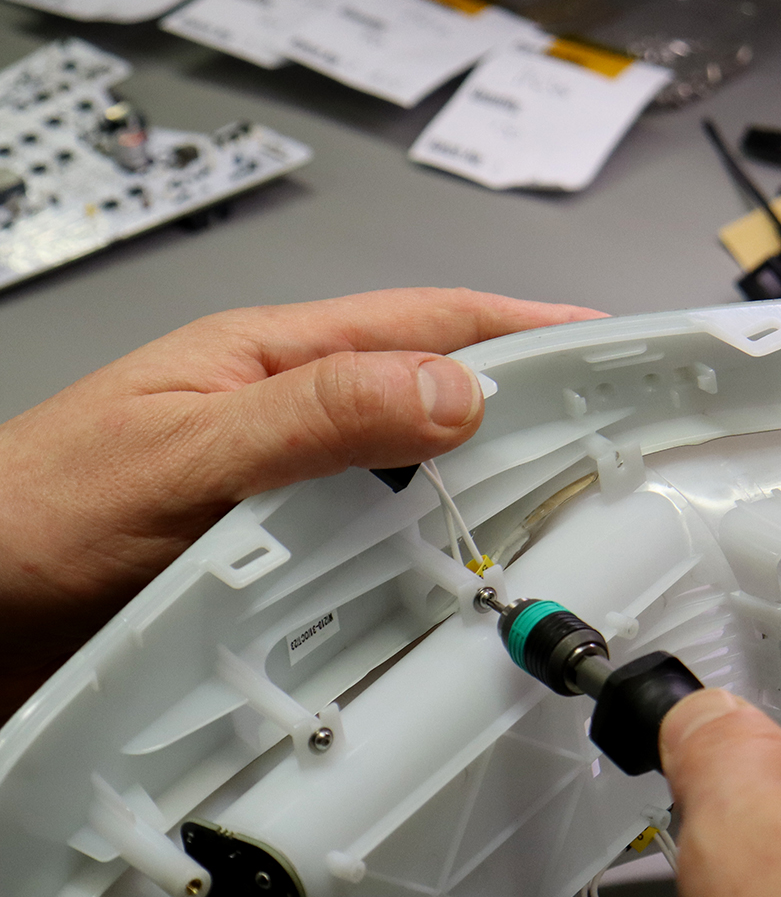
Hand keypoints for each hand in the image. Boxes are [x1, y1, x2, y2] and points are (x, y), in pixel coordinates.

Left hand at [0, 287, 601, 714]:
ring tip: (558, 500)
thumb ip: (315, 417)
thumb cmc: (33, 514)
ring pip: (415, 471)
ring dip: (485, 481)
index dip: (523, 327)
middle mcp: (291, 418)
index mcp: (273, 359)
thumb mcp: (185, 453)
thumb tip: (451, 392)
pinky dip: (432, 550)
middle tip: (607, 429)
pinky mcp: (278, 556)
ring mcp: (288, 488)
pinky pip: (379, 541)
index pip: (427, 322)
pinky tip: (459, 574)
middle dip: (528, 400)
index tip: (605, 342)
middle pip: (436, 391)